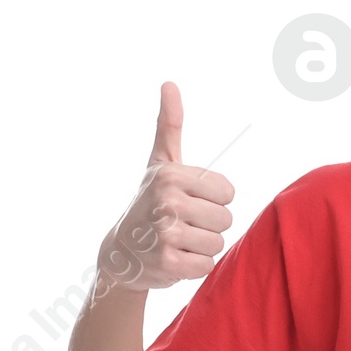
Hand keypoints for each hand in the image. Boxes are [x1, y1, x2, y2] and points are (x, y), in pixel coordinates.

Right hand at [99, 82, 234, 290]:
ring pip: (218, 244)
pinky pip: (206, 266)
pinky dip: (194, 267)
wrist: (122, 252)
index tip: (189, 202)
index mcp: (173, 175)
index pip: (228, 192)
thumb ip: (169, 125)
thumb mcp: (159, 162)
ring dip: (202, 247)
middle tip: (182, 224)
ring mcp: (166, 233)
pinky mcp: (169, 263)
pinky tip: (174, 258)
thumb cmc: (148, 202)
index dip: (213, 200)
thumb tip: (169, 83)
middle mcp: (168, 201)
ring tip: (178, 241)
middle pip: (226, 219)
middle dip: (209, 226)